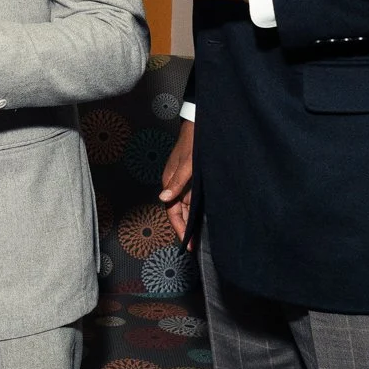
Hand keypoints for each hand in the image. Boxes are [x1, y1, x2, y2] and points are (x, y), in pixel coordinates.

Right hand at [160, 120, 194, 244]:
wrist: (199, 123)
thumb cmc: (193, 141)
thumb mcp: (187, 163)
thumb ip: (177, 182)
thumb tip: (164, 198)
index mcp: (170, 182)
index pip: (173, 211)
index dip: (180, 228)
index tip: (188, 244)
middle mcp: (175, 184)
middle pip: (179, 212)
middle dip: (186, 228)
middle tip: (196, 245)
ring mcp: (183, 182)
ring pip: (187, 206)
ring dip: (192, 220)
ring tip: (201, 236)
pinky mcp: (191, 178)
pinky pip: (192, 198)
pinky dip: (196, 209)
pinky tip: (204, 217)